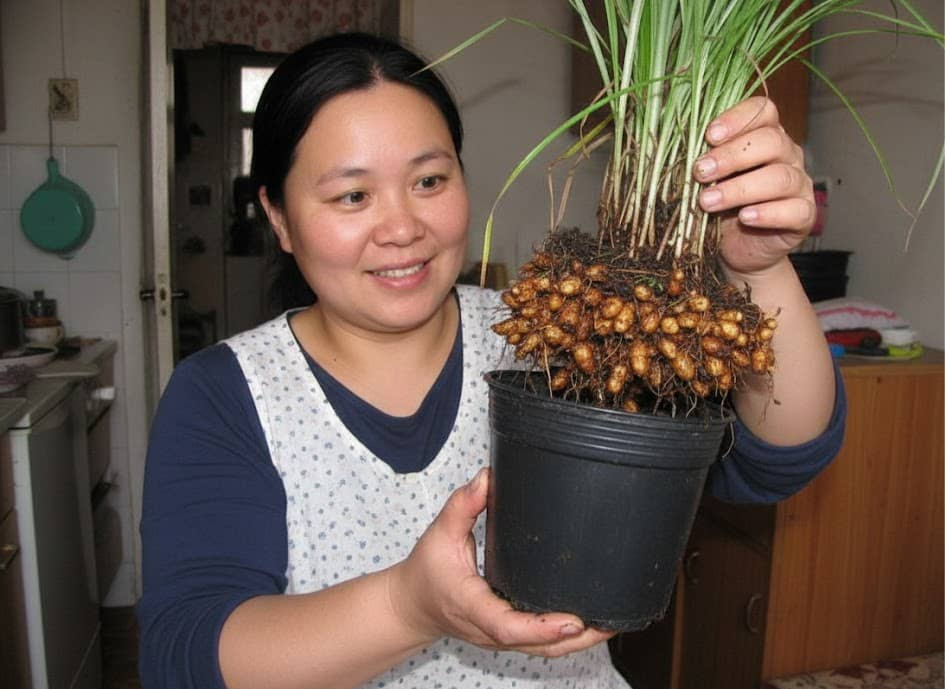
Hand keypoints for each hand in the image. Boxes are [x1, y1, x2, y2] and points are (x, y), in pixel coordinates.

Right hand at [387, 468, 613, 656]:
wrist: (412, 604)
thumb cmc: (426, 571)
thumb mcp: (439, 534)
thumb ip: (462, 505)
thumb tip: (487, 478)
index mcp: (472, 605)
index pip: (507, 626)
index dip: (542, 627)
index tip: (573, 619)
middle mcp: (489, 630)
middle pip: (538, 647)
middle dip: (578, 638)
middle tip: (612, 620)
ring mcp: (499, 639)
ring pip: (544, 651)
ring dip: (580, 642)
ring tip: (613, 621)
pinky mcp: (508, 637)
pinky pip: (541, 645)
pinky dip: (567, 638)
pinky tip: (591, 622)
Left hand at [693, 96, 814, 278]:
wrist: (735, 250)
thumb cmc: (718, 208)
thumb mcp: (706, 181)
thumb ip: (701, 162)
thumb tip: (675, 149)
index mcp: (765, 136)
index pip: (762, 111)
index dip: (737, 118)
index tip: (709, 135)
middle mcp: (787, 155)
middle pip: (771, 141)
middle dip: (732, 156)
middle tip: (700, 172)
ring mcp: (799, 185)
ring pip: (780, 177)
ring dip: (739, 189)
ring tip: (707, 202)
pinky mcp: (804, 216)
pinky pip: (795, 210)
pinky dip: (768, 213)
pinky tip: (745, 218)